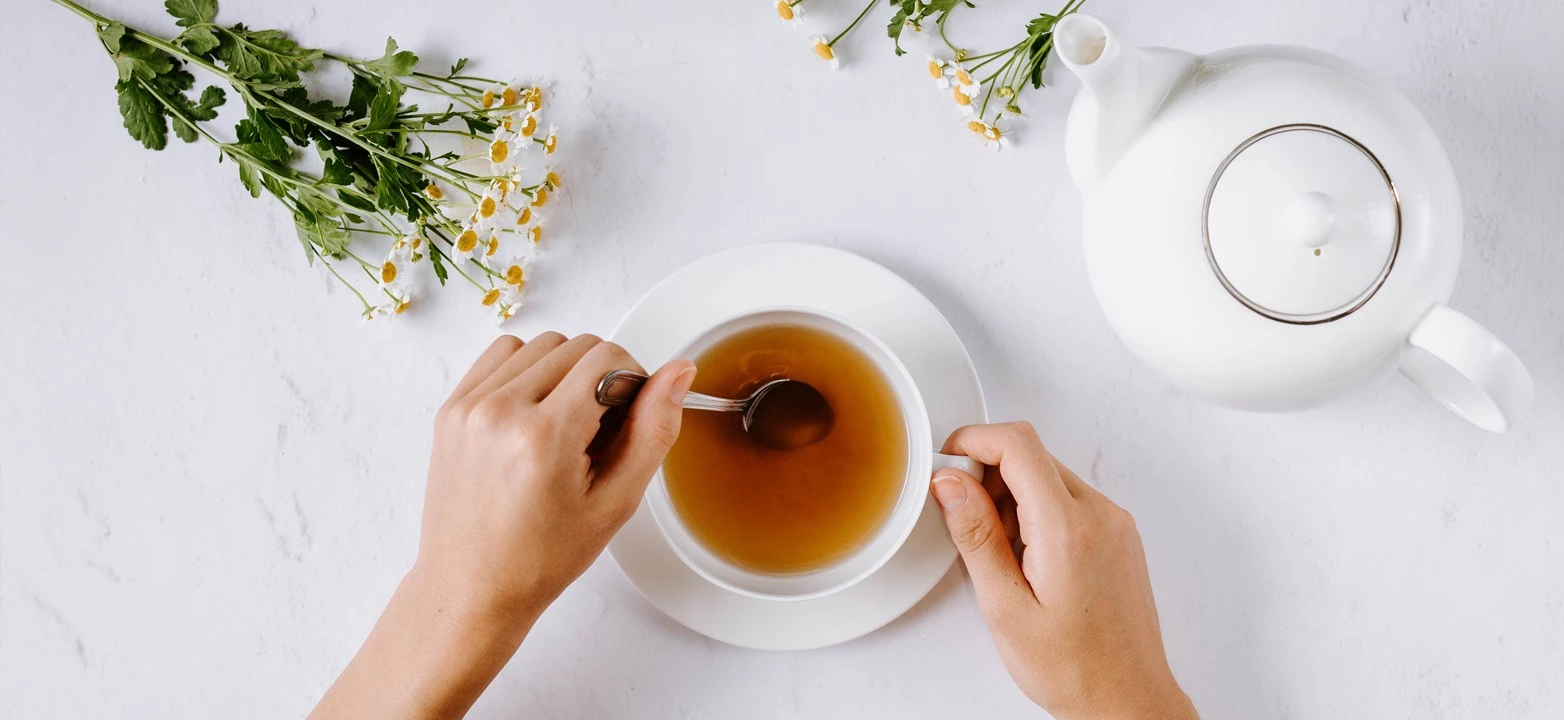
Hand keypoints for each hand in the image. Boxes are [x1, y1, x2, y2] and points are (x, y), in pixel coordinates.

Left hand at [418, 332, 696, 616]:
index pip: (608, 358)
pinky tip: (535, 413)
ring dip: (565, 372)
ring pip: (543, 343)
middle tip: (597, 434)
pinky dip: (528, 370)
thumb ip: (654, 430)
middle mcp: (500, 411)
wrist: (471, 586)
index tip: (626, 421)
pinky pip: (503, 353)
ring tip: (564, 426)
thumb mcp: (616, 501)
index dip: (632, 383)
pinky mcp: (452, 406)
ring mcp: (469, 406)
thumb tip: (679, 372)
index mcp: (543, 437)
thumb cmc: (540, 557)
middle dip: (601, 379)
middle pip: (578, 346)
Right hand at [931, 422, 1195, 719]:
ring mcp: (1114, 522)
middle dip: (987, 474)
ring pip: (1048, 475)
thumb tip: (950, 483)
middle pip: (1032, 454)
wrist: (1127, 700)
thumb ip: (976, 536)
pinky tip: (1026, 557)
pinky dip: (1037, 511)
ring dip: (1012, 495)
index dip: (972, 441)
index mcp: (1068, 529)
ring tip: (1001, 554)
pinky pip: (1068, 499)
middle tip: (965, 520)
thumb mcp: (1005, 607)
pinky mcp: (1117, 534)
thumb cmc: (1074, 668)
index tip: (947, 464)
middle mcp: (1100, 515)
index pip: (1017, 444)